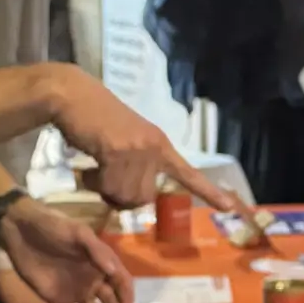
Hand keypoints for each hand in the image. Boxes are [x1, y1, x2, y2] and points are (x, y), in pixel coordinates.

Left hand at [0, 198, 130, 302]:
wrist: (21, 231)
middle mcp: (91, 279)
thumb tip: (114, 271)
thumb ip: (97, 251)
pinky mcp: (56, 300)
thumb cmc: (53, 227)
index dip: (127, 292)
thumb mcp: (78, 233)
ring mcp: (74, 291)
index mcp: (100, 262)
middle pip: (110, 299)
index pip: (120, 280)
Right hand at [45, 67, 246, 213]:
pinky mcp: (118, 151)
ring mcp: (138, 149)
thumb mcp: (125, 141)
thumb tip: (128, 199)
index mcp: (160, 144)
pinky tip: (86, 165)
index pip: (188, 172)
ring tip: (93, 169)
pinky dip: (93, 182)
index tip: (229, 207)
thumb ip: (135, 166)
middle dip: (120, 196)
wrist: (73, 95)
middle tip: (102, 180)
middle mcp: (154, 148)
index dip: (208, 192)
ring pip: (124, 195)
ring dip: (103, 189)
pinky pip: (108, 186)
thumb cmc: (94, 117)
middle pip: (142, 198)